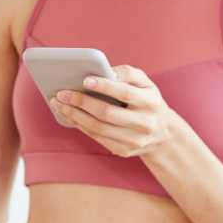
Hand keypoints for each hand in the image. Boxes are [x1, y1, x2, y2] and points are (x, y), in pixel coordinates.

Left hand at [49, 65, 181, 157]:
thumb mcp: (146, 83)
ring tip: (59, 104)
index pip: (125, 93)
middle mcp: (145, 123)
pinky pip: (97, 138)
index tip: (85, 80)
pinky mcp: (124, 151)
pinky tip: (69, 116)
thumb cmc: (147, 101)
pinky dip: (80, 126)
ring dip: (75, 116)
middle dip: (82, 103)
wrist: (163, 134)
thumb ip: (128, 74)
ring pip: (99, 128)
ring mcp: (134, 140)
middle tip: (62, 93)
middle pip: (107, 113)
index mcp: (151, 102)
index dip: (105, 87)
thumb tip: (103, 71)